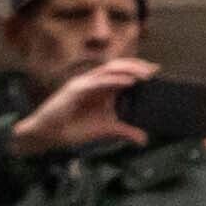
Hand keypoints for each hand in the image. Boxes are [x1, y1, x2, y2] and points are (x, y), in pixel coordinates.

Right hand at [8, 59, 158, 157]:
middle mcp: (94, 82)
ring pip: (110, 69)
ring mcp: (84, 84)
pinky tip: (128, 82)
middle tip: (155, 71)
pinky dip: (114, 80)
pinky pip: (98, 82)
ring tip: (146, 75)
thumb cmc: (73, 128)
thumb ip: (125, 131)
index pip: (122, 72)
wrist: (48, 135)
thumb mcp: (105, 130)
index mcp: (101, 88)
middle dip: (138, 66)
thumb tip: (144, 139)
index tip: (157, 72)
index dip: (139, 69)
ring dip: (129, 70)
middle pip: (118, 66)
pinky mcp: (76, 89)